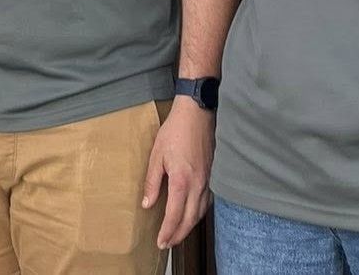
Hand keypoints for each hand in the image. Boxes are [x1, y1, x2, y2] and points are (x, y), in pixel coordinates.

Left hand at [142, 97, 214, 248]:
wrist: (196, 114)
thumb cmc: (175, 131)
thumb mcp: (156, 155)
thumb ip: (152, 182)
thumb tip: (147, 204)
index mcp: (182, 180)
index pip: (175, 215)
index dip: (167, 232)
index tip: (160, 241)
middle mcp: (197, 184)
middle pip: (189, 219)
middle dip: (178, 235)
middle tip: (167, 244)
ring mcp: (207, 181)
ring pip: (200, 212)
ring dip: (188, 226)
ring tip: (177, 234)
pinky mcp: (211, 175)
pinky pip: (206, 202)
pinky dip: (198, 214)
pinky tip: (191, 214)